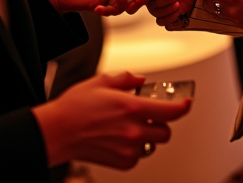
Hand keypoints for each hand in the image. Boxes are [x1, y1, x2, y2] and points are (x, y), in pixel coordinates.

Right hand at [32, 72, 191, 168]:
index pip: (172, 111)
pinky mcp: (122, 162)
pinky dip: (135, 149)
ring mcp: (129, 149)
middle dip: (161, 122)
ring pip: (153, 145)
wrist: (57, 131)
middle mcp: (134, 130)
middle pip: (166, 131)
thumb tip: (140, 80)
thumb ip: (126, 79)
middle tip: (148, 115)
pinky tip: (121, 138)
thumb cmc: (75, 108)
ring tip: (130, 127)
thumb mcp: (101, 81)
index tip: (185, 102)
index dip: (183, 106)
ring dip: (148, 136)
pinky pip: (139, 156)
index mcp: (132, 108)